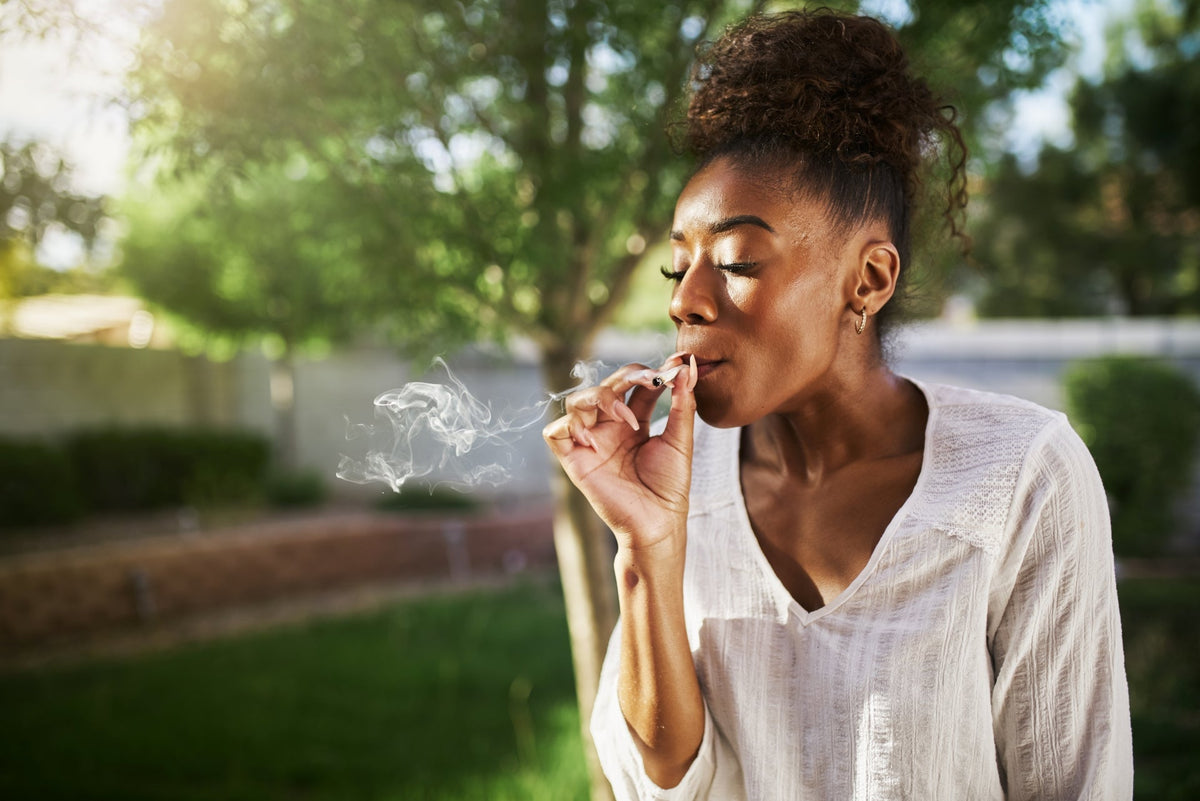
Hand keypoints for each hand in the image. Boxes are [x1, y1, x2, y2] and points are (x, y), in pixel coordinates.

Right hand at [543, 354, 697, 552]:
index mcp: (633, 422)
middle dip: (628, 376)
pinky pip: (555, 431)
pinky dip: (570, 427)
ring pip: (576, 400)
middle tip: (652, 379)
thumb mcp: (681, 440)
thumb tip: (688, 366)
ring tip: (626, 418)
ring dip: (599, 397)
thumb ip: (683, 403)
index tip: (675, 365)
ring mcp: (590, 442)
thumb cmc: (670, 486)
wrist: (658, 523)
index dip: (651, 371)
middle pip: (606, 385)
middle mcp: (608, 428)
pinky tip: (595, 441)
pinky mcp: (574, 460)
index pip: (634, 384)